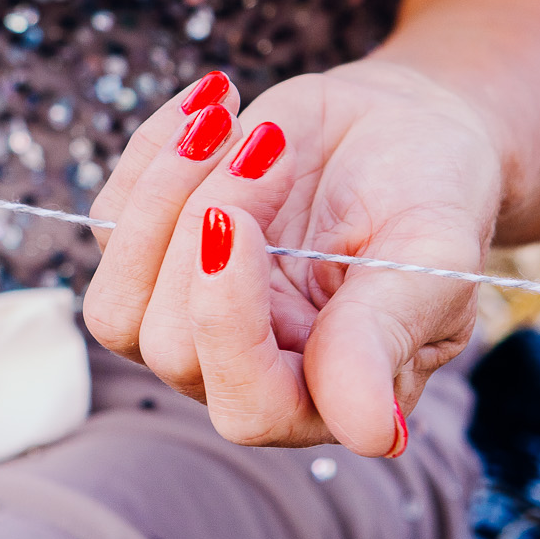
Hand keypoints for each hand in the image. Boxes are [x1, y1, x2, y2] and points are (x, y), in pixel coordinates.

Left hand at [83, 60, 503, 456]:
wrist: (404, 133)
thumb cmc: (432, 200)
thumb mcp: (430, 259)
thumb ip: (386, 336)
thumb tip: (373, 435)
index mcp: (324, 396)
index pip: (249, 405)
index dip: (227, 323)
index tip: (236, 223)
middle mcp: (244, 375)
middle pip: (168, 346)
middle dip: (207, 224)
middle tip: (273, 143)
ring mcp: (190, 323)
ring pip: (116, 306)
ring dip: (162, 196)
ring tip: (230, 122)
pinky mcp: (152, 260)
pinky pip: (107, 224)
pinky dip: (151, 152)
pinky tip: (216, 103)